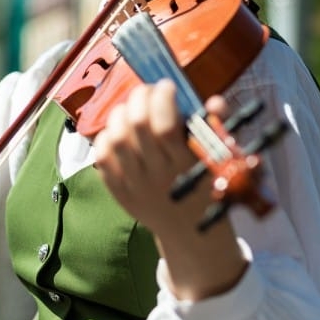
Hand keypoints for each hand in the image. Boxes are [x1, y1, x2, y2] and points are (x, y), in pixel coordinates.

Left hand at [91, 80, 201, 233]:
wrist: (190, 233)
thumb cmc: (206, 187)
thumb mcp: (219, 161)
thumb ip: (216, 127)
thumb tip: (215, 102)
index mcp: (186, 167)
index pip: (165, 126)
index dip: (162, 98)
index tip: (167, 85)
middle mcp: (157, 177)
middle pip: (137, 125)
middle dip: (141, 97)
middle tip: (148, 90)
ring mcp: (134, 185)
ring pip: (115, 137)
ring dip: (121, 113)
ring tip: (133, 108)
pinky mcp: (118, 192)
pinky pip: (101, 157)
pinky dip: (106, 136)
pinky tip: (120, 130)